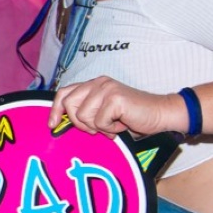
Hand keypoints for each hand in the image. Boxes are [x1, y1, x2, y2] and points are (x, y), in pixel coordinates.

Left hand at [50, 76, 182, 137]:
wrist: (160, 114)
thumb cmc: (132, 117)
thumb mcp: (103, 113)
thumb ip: (86, 112)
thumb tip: (60, 123)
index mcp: (93, 85)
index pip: (64, 93)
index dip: (55, 109)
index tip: (52, 125)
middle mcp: (98, 83)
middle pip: (69, 104)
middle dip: (79, 123)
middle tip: (96, 129)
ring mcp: (106, 88)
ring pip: (83, 115)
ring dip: (98, 127)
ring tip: (113, 125)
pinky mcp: (115, 98)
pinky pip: (99, 121)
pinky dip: (109, 129)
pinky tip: (122, 124)